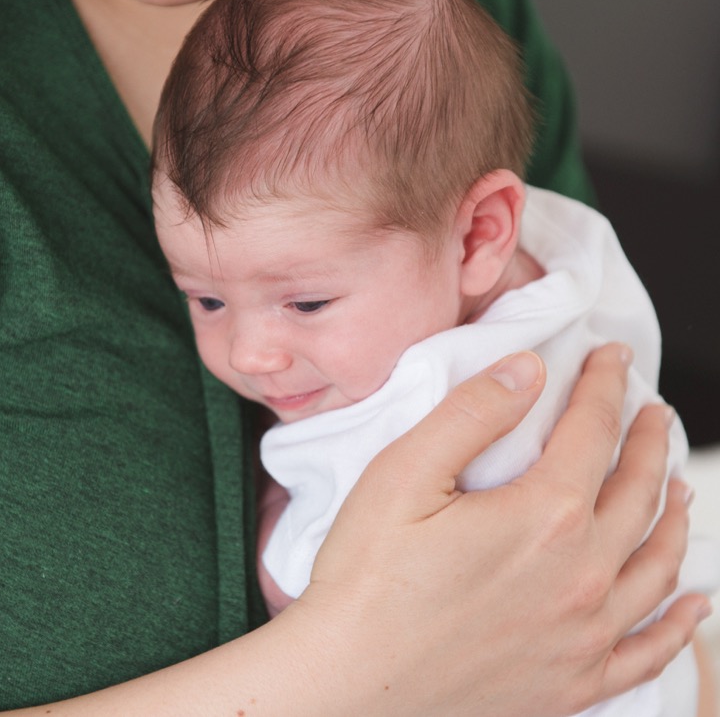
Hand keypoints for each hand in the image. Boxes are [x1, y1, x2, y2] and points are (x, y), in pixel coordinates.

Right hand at [289, 344, 707, 714]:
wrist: (353, 683)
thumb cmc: (366, 581)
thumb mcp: (401, 476)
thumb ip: (469, 416)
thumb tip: (527, 372)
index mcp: (544, 518)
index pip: (593, 434)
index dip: (605, 387)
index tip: (611, 357)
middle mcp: (583, 576)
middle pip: (638, 494)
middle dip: (649, 443)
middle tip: (652, 412)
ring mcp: (586, 635)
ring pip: (658, 566)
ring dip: (674, 517)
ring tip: (676, 488)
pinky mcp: (575, 682)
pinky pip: (651, 651)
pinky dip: (680, 623)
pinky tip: (690, 604)